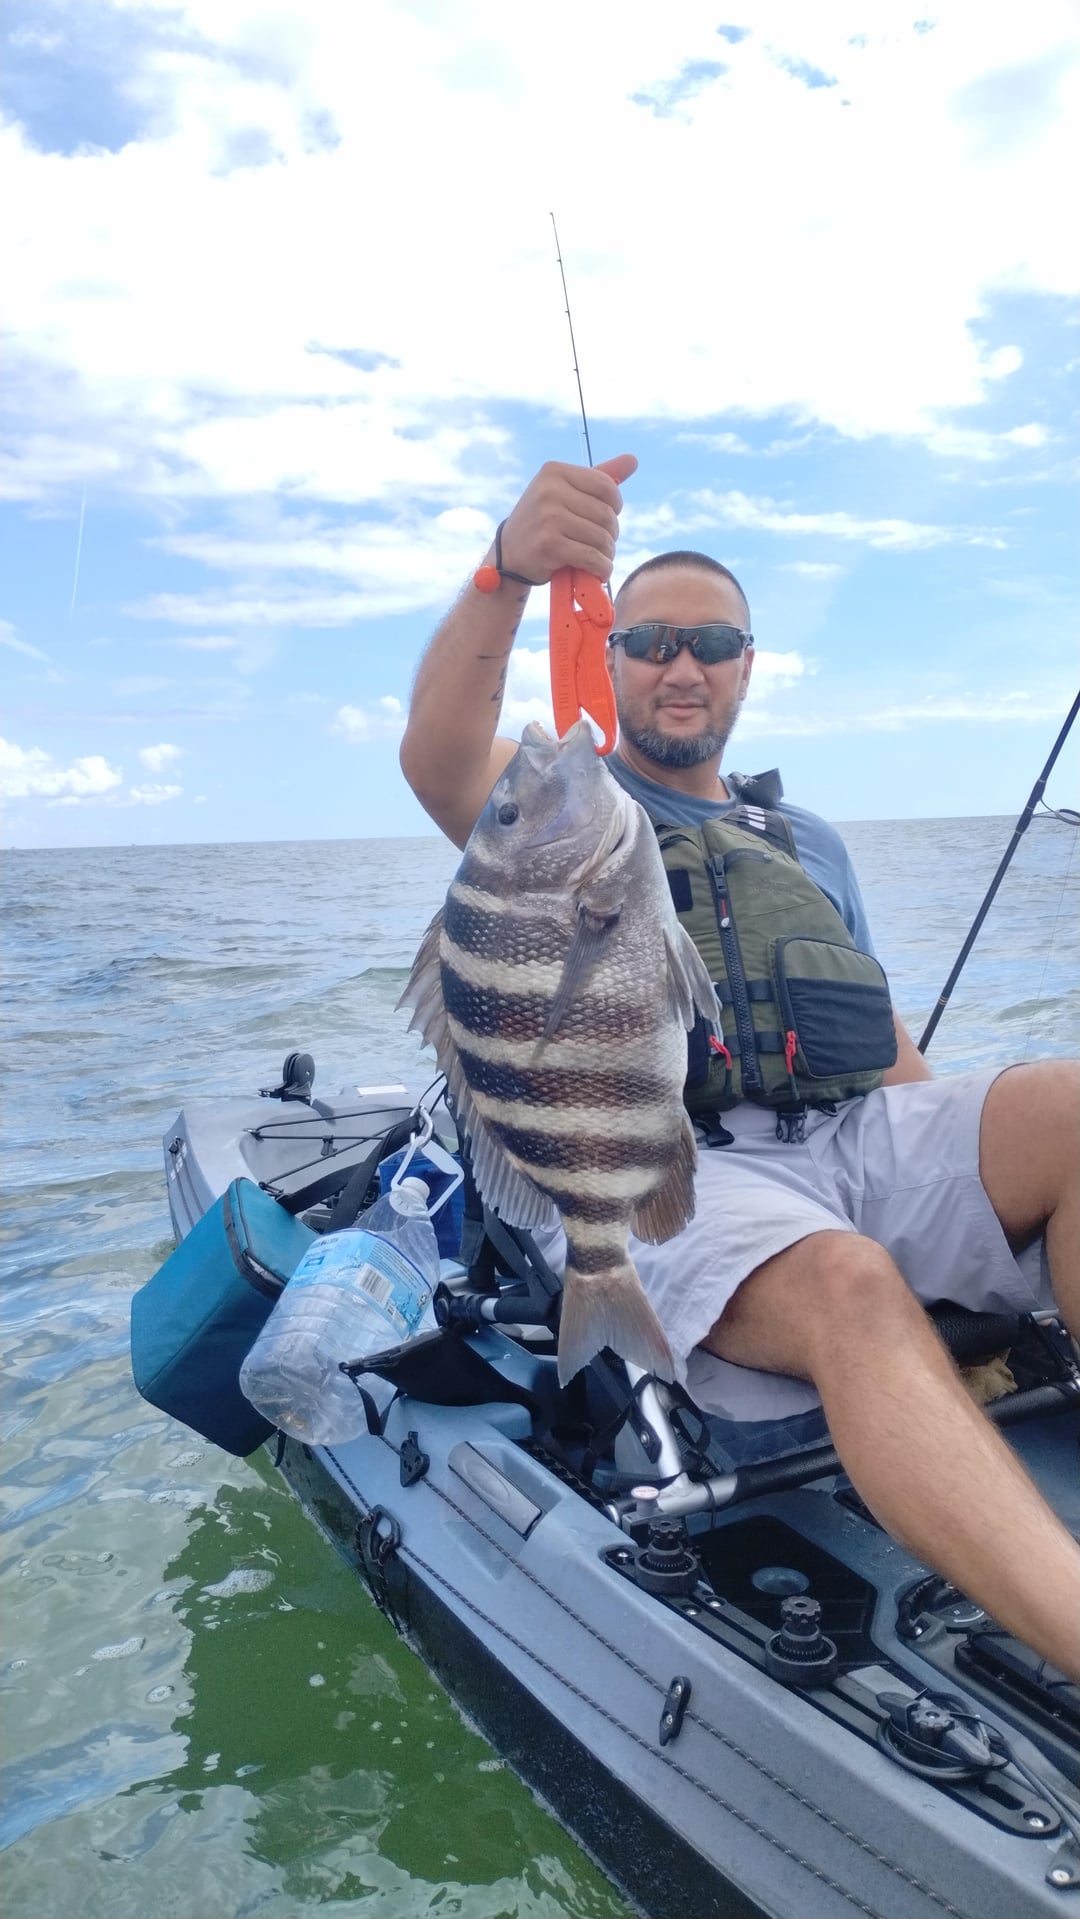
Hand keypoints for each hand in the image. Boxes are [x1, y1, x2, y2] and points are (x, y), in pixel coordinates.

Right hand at [499, 454, 636, 583]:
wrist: (508, 554)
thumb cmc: (543, 521)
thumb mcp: (564, 491)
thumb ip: (597, 476)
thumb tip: (633, 460)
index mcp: (555, 471)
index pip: (606, 486)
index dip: (616, 506)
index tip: (606, 519)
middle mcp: (550, 490)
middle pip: (606, 515)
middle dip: (611, 534)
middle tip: (602, 544)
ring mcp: (548, 517)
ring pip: (601, 538)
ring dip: (607, 554)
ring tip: (600, 558)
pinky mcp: (550, 544)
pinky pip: (592, 557)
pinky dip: (601, 568)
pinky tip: (598, 571)